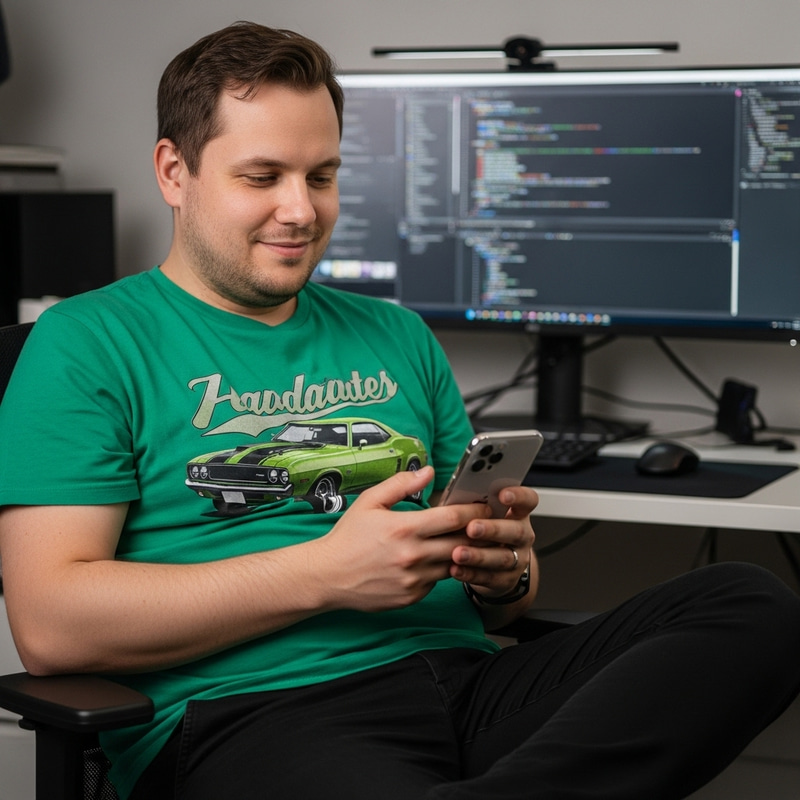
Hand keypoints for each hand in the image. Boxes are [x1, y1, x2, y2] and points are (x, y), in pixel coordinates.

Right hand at [316, 466, 490, 611]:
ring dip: (462, 553)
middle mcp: (412, 555)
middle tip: (485, 525)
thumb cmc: (348, 537)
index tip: (484, 507)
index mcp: (404, 528)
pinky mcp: (411, 596)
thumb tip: (428, 471)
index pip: (453, 518)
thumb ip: (401, 485)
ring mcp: (413, 579)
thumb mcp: (370, 502)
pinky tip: (434, 560)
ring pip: (453, 564)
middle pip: (461, 543)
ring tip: (465, 542)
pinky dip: (440, 571)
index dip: (474, 511)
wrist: (327, 576)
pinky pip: (437, 582)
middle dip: (476, 533)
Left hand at [447, 485, 538, 601]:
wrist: (495, 566)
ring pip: (502, 557)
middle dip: (492, 529)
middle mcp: (522, 535)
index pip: (528, 500)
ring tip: (458, 553)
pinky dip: (470, 574)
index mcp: (518, 513)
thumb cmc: (483, 530)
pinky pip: (489, 578)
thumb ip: (473, 504)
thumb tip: (451, 496)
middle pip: (515, 531)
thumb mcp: (483, 514)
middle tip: (472, 527)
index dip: (519, 496)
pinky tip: (454, 569)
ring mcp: (518, 559)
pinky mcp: (506, 580)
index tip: (503, 494)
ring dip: (478, 555)